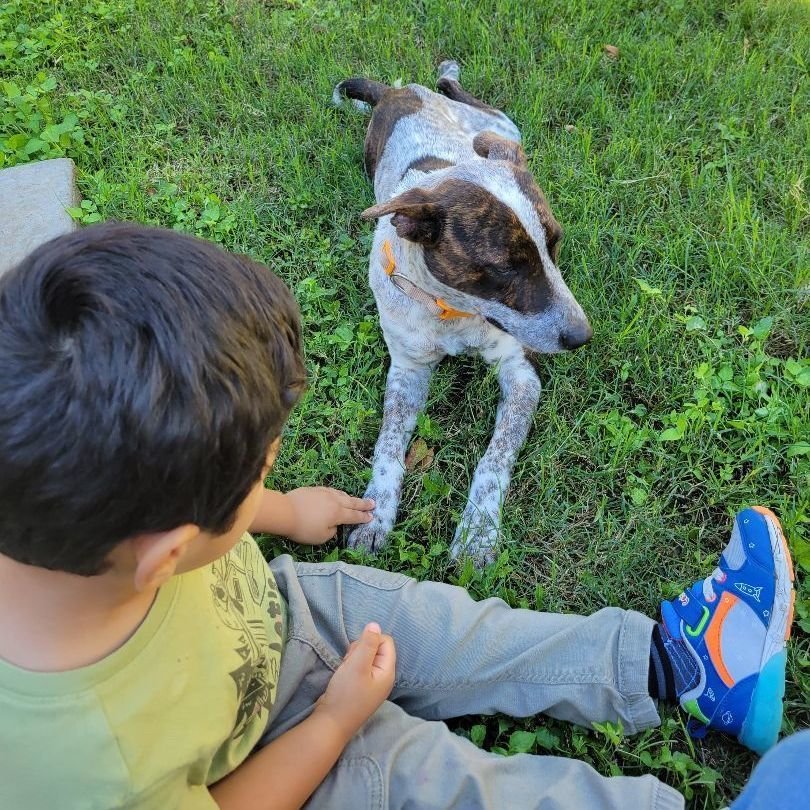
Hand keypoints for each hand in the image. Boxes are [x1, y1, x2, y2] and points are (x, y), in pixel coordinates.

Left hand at [284, 487, 374, 544]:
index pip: (354, 516)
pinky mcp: (315, 489)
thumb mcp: (321, 537)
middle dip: (363, 504)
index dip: (363, 517)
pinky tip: (337, 494)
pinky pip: (331, 490)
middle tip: (373, 503)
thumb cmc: (303, 528)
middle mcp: (334, 501)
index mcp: (338, 514)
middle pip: (352, 502)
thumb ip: (332, 531)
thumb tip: (334, 525)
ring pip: (341, 494)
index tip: (371, 516)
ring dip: (350, 497)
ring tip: (355, 499)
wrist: (285, 511)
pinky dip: (338, 493)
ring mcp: (324, 493)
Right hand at [315, 622, 395, 739]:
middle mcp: (383, 677)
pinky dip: (349, 667)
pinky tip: (343, 676)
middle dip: (360, 650)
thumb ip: (367, 644)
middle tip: (350, 664)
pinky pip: (358, 667)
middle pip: (375, 648)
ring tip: (345, 671)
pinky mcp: (360, 686)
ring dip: (353, 658)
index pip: (386, 641)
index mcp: (388, 672)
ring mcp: (372, 682)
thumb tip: (375, 624)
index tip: (357, 653)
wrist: (330, 723)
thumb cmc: (346, 694)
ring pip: (364, 656)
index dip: (370, 641)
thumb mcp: (357, 665)